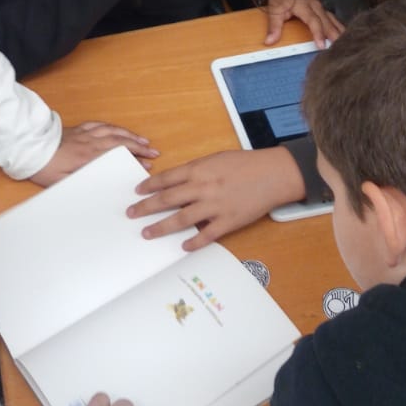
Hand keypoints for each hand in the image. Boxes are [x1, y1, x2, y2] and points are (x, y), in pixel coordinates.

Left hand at [29, 121, 159, 185]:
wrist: (27, 146)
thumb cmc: (42, 167)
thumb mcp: (60, 183)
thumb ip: (80, 184)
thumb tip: (97, 191)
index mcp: (87, 157)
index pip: (117, 155)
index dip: (134, 159)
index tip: (147, 165)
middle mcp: (89, 143)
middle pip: (120, 141)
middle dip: (139, 146)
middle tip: (153, 152)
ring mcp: (84, 134)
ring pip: (112, 131)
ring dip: (129, 135)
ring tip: (143, 140)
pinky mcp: (76, 129)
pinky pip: (98, 124)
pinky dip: (111, 126)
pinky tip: (116, 129)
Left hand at [127, 147, 305, 248]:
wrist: (274, 174)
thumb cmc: (246, 163)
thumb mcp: (216, 159)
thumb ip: (196, 170)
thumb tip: (176, 181)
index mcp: (199, 169)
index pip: (166, 178)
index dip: (149, 186)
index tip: (136, 192)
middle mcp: (203, 188)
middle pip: (167, 199)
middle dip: (146, 207)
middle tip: (131, 214)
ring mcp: (215, 206)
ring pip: (181, 219)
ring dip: (161, 227)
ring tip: (146, 233)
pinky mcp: (228, 221)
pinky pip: (206, 235)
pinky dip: (193, 242)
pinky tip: (182, 247)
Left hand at [264, 0, 343, 45]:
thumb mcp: (274, 8)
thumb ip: (274, 25)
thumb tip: (269, 41)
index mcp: (305, 6)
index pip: (314, 21)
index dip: (318, 34)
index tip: (321, 46)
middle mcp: (316, 6)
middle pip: (328, 22)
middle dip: (335, 36)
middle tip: (340, 50)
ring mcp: (321, 7)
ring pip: (334, 20)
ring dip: (340, 32)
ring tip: (346, 45)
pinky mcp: (323, 9)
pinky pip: (334, 19)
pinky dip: (339, 28)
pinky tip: (344, 36)